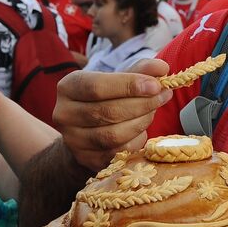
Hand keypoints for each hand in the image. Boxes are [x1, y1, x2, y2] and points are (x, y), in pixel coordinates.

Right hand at [53, 57, 171, 169]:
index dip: (128, 85)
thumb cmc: (106, 98)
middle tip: (163, 96)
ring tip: (153, 111)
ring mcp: (73, 140)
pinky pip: (119, 151)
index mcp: (68, 87)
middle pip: (108, 111)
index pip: (97, 86)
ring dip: (141, 122)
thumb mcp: (118, 79)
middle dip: (142, 104)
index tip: (155, 85)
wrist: (86, 131)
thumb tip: (161, 67)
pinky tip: (142, 129)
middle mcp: (64, 114)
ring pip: (114, 134)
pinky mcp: (87, 159)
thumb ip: (140, 70)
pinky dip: (136, 140)